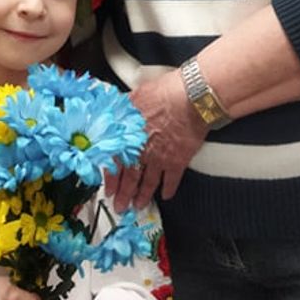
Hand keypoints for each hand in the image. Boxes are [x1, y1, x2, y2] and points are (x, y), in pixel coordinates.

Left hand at [104, 70, 206, 210]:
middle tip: (120, 206)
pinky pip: (172, 179)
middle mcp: (140, 150)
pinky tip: (165, 195)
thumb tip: (109, 114)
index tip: (108, 188)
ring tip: (139, 206)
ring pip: (147, 182)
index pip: (113, 161)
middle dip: (123, 194)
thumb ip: (120, 111)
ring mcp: (159, 157)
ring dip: (142, 196)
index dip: (110, 177)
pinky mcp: (178, 160)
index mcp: (127, 135)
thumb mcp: (133, 97)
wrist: (191, 97)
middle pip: (129, 176)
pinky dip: (168, 189)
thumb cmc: (163, 92)